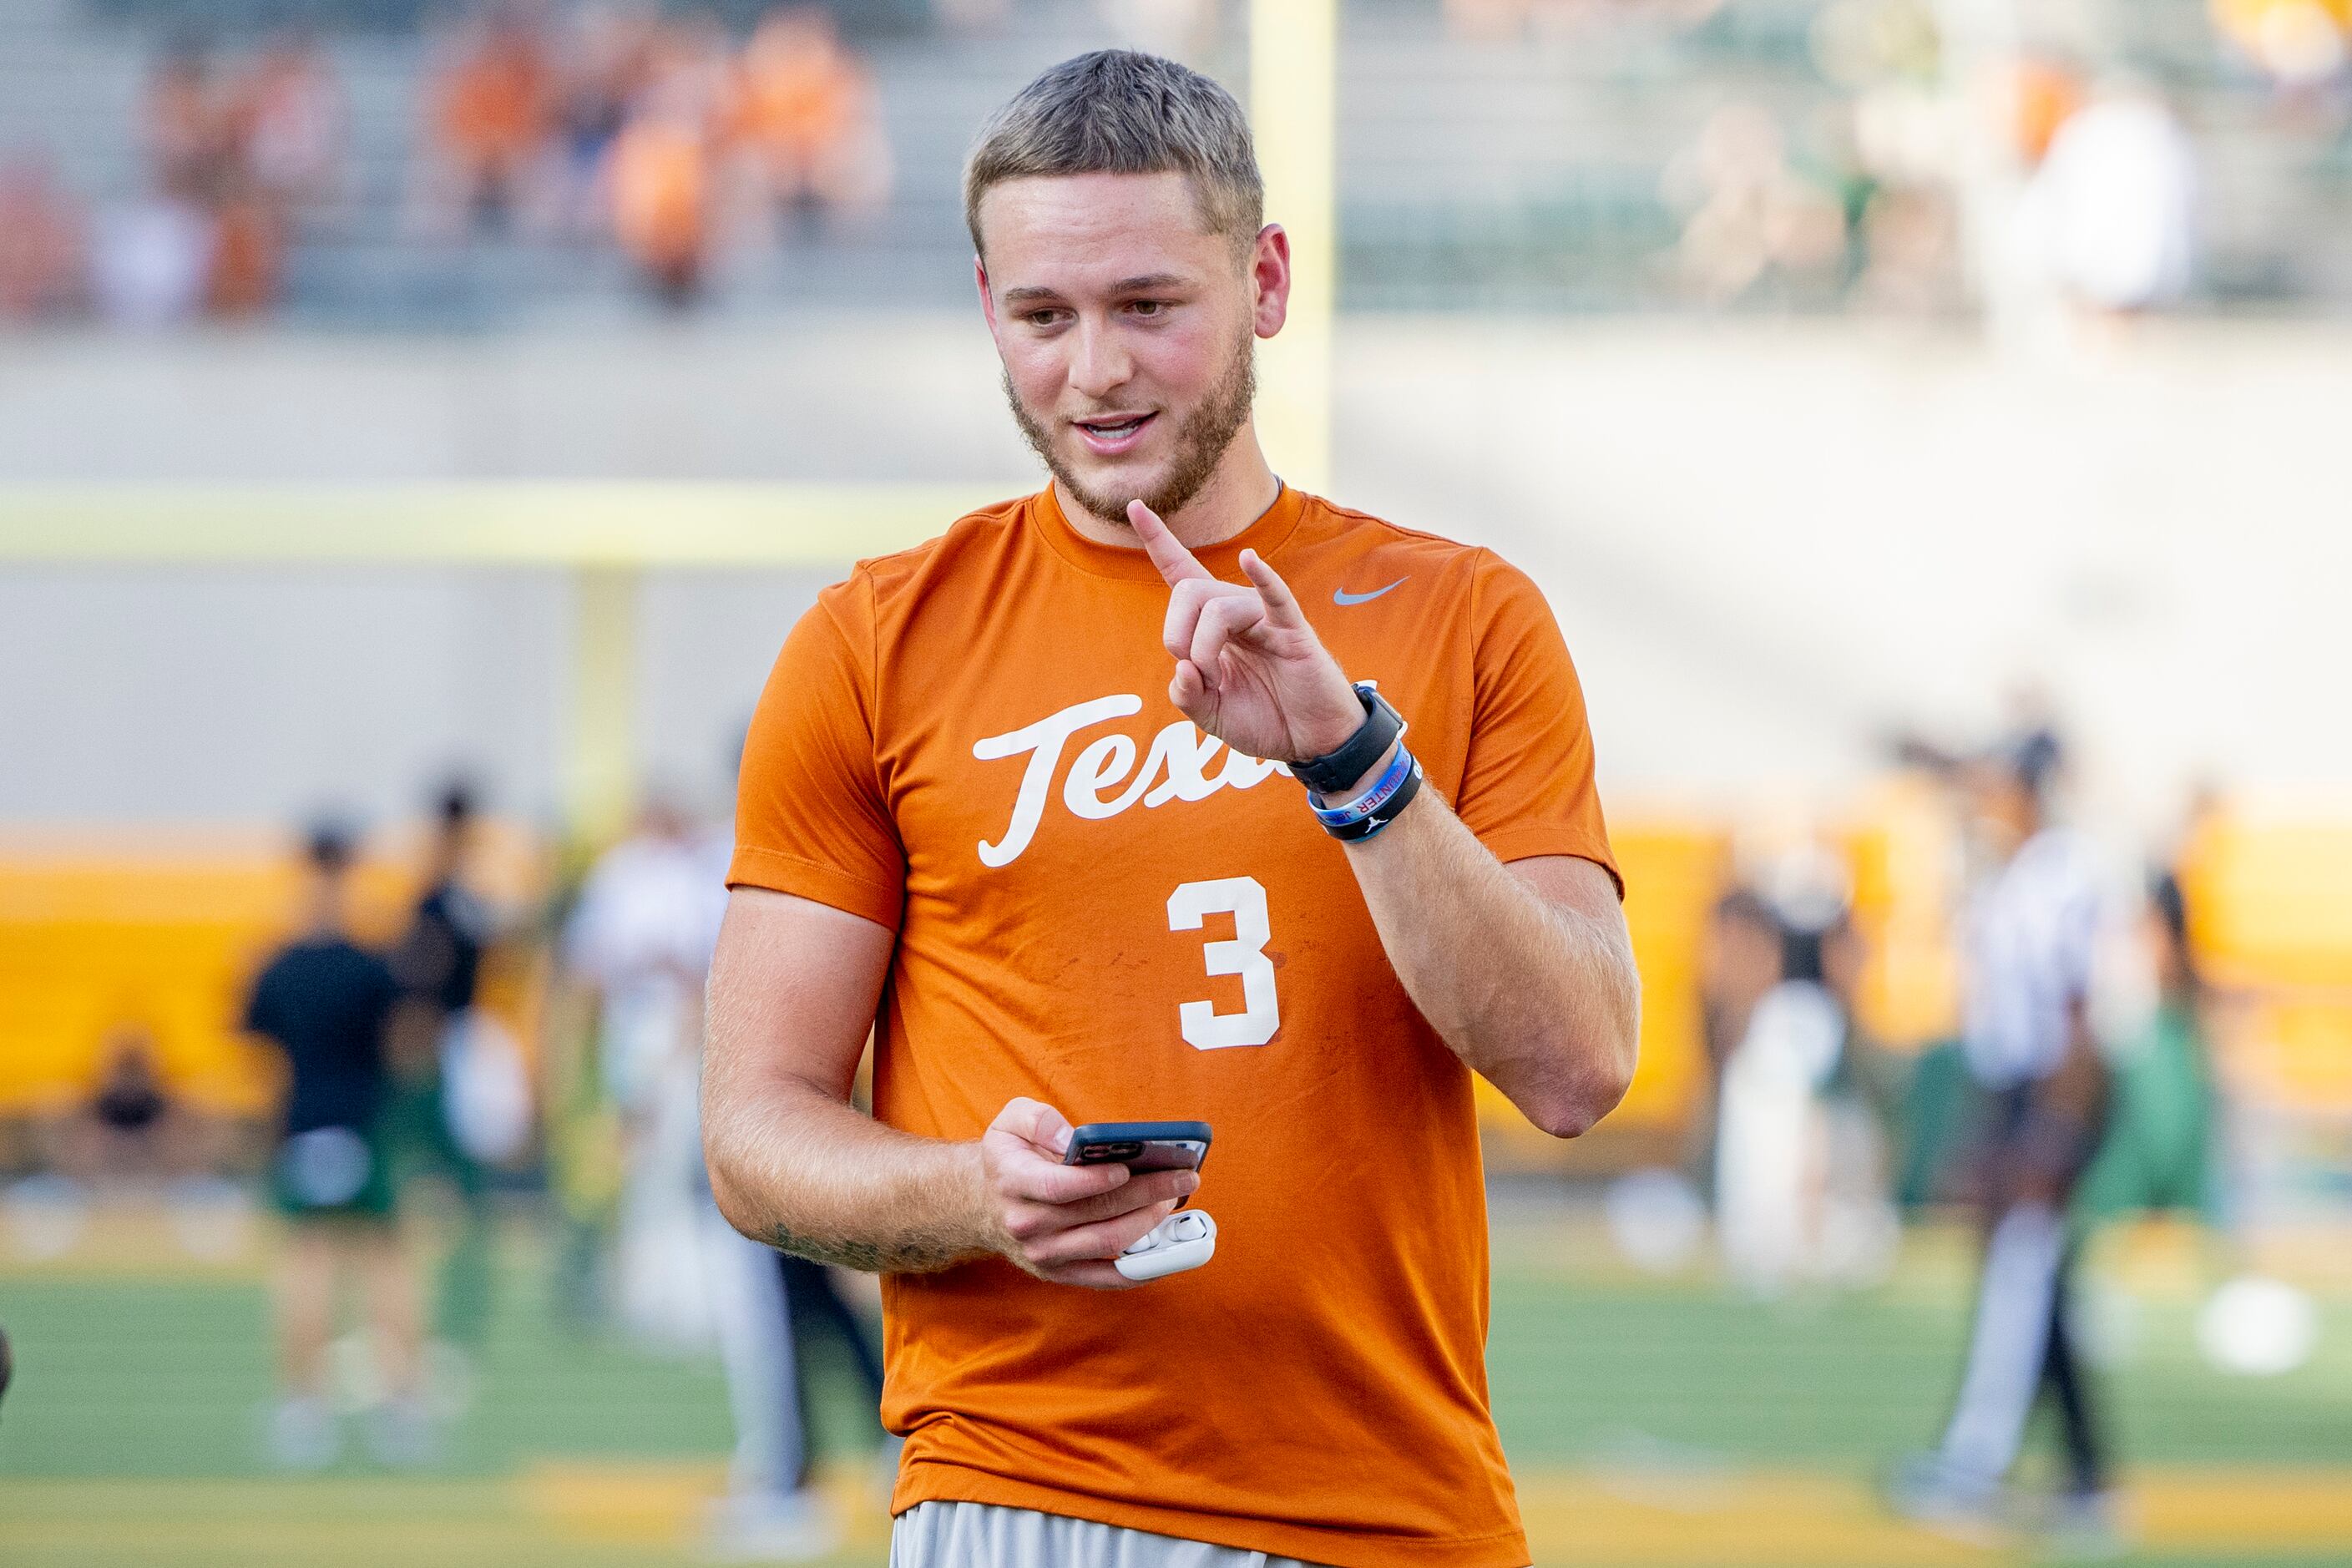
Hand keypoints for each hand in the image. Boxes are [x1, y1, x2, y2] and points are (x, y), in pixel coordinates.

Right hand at [976, 1097, 1197, 1288]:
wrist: (982, 1203)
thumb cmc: (1010, 1157)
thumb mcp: (1010, 1121)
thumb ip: (1039, 1121)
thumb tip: (1075, 1140)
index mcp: (1014, 1181)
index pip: (1058, 1187)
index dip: (1095, 1180)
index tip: (1128, 1167)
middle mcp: (1027, 1224)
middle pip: (1096, 1214)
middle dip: (1146, 1194)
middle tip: (1183, 1176)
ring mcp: (1044, 1254)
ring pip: (1107, 1244)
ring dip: (1149, 1223)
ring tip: (1175, 1198)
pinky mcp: (1060, 1273)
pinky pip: (1107, 1278)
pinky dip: (1142, 1268)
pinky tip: (1168, 1248)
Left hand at [1128, 500, 1363, 764]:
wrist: (1308, 741)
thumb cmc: (1264, 719)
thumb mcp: (1211, 715)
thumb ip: (1187, 695)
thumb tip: (1182, 669)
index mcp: (1213, 625)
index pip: (1181, 571)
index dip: (1158, 540)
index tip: (1135, 506)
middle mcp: (1236, 610)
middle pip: (1188, 590)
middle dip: (1176, 634)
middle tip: (1194, 674)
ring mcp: (1265, 617)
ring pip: (1217, 606)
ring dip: (1204, 649)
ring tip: (1218, 683)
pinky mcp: (1292, 630)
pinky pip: (1275, 596)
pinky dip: (1262, 577)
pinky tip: (1250, 561)